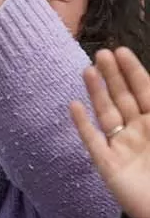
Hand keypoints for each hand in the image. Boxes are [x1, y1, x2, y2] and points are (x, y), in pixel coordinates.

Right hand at [71, 47, 149, 217]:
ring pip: (107, 113)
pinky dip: (83, 124)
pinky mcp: (108, 166)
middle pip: (124, 98)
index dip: (134, 72)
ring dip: (97, 92)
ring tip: (88, 70)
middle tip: (102, 53)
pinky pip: (93, 141)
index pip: (145, 92)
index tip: (122, 51)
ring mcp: (122, 148)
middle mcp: (139, 133)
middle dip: (114, 76)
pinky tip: (74, 106)